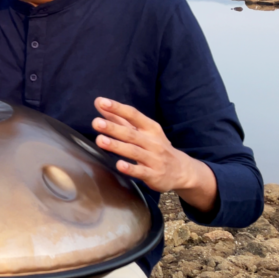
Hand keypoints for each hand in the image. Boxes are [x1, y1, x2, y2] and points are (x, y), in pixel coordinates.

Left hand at [92, 97, 217, 211]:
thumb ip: (120, 119)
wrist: (182, 171)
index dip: (118, 108)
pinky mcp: (154, 175)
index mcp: (150, 128)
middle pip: (131, 133)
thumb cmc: (156, 147)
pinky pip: (141, 172)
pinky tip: (119, 165)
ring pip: (134, 151)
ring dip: (117, 146)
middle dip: (113, 128)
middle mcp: (153, 142)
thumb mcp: (143, 131)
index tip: (102, 102)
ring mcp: (154, 159)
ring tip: (100, 140)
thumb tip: (100, 103)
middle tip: (96, 122)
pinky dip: (130, 169)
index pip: (133, 115)